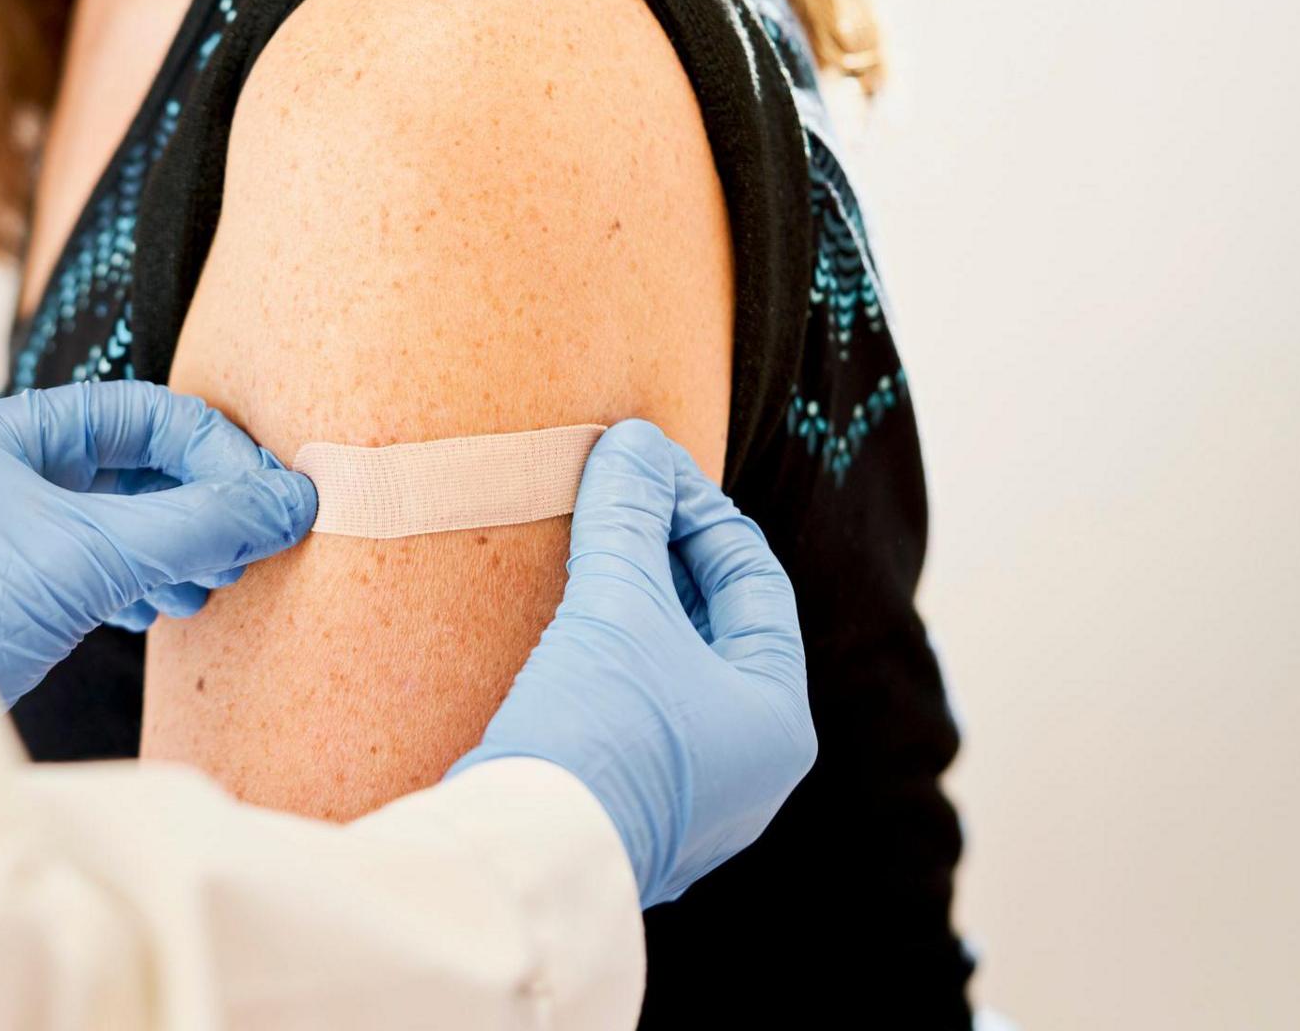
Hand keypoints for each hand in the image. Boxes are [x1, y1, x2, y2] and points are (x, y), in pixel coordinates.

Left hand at [0, 382, 316, 706]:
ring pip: (119, 520)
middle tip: (253, 543)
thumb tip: (288, 502)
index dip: (215, 453)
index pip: (140, 414)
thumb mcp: (91, 557)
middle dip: (202, 505)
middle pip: (134, 466)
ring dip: (179, 547)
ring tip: (219, 580)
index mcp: (3, 433)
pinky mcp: (8, 592)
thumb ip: (197, 525)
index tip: (272, 499)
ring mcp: (2, 534)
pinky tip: (168, 607)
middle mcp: (0, 472)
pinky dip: (143, 582)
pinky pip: (97, 567)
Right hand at [448, 420, 816, 907]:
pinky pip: (634, 718)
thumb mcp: (617, 608)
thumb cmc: (594, 732)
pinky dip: (608, 664)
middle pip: (716, 629)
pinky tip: (561, 633)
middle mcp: (750, 769)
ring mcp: (691, 803)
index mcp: (778, 720)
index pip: (754, 583)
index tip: (642, 468)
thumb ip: (629, 518)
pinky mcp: (629, 818)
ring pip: (672, 675)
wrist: (521, 856)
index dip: (698, 512)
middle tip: (613, 501)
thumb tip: (634, 442)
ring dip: (633, 611)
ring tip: (583, 556)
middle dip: (663, 560)